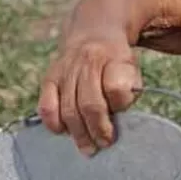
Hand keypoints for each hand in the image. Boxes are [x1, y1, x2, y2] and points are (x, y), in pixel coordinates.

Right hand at [38, 26, 141, 155]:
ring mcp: (66, 70)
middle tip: (104, 144)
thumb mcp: (133, 69)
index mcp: (115, 58)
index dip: (121, 105)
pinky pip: (47, 106)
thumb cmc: (117, 63)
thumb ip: (130, 90)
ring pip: (68, 108)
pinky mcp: (50, 78)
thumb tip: (117, 115)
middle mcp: (88, 62)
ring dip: (79, 133)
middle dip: (98, 129)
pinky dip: (54, 123)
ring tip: (88, 148)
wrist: (94, 31)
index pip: (116, 88)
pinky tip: (64, 131)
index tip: (123, 116)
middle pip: (90, 103)